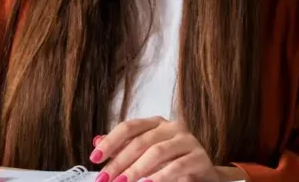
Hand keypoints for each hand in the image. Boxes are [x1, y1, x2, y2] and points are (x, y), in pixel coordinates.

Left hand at [90, 117, 244, 181]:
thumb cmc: (171, 163)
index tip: (94, 158)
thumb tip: (97, 141)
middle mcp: (172, 127)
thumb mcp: (145, 155)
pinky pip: (177, 166)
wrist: (203, 175)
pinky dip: (160, 176)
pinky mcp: (199, 157)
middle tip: (106, 179)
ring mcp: (187, 140)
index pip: (129, 127)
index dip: (110, 141)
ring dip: (137, 169)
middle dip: (119, 162)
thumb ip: (123, 148)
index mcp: (156, 123)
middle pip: (141, 141)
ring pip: (157, 152)